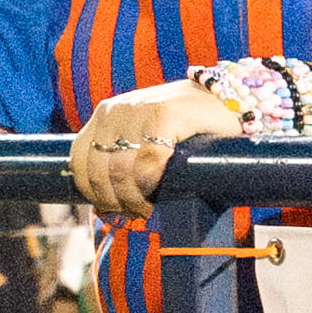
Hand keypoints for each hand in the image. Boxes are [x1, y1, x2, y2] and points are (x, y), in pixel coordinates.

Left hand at [64, 80, 231, 220]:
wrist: (232, 98)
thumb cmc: (190, 127)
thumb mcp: (147, 136)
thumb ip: (123, 158)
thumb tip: (102, 206)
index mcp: (107, 113)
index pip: (79, 160)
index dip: (92, 192)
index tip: (112, 209)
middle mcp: (117, 109)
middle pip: (98, 171)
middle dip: (115, 201)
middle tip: (135, 214)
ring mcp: (140, 109)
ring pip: (121, 172)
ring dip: (134, 200)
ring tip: (148, 209)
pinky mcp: (165, 114)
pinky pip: (148, 163)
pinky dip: (152, 186)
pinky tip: (161, 195)